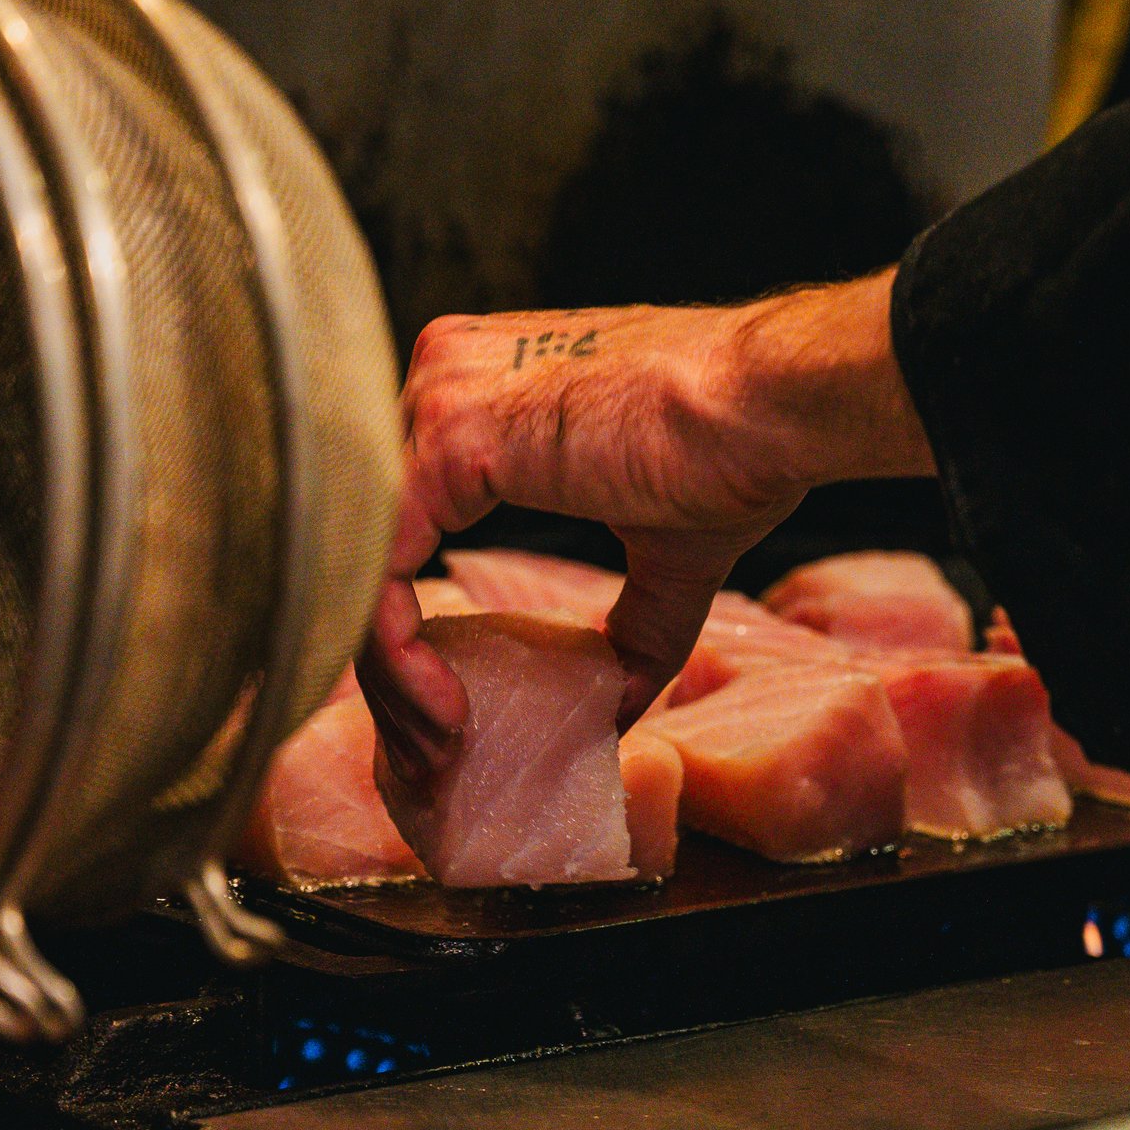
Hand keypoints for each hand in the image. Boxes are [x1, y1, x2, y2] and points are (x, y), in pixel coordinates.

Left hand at [357, 271, 930, 757]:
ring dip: (388, 676)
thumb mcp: (669, 553)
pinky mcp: (448, 441)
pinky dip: (395, 652)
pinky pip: (376, 565)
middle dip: (387, 664)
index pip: (401, 520)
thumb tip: (620, 706)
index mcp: (482, 387)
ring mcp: (437, 402)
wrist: (773, 406)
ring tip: (440, 747)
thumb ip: (629, 626)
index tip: (450, 711)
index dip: (408, 629)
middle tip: (431, 752)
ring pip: (355, 560)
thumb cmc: (736, 449)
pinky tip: (446, 708)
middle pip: (365, 542)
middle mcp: (442, 377)